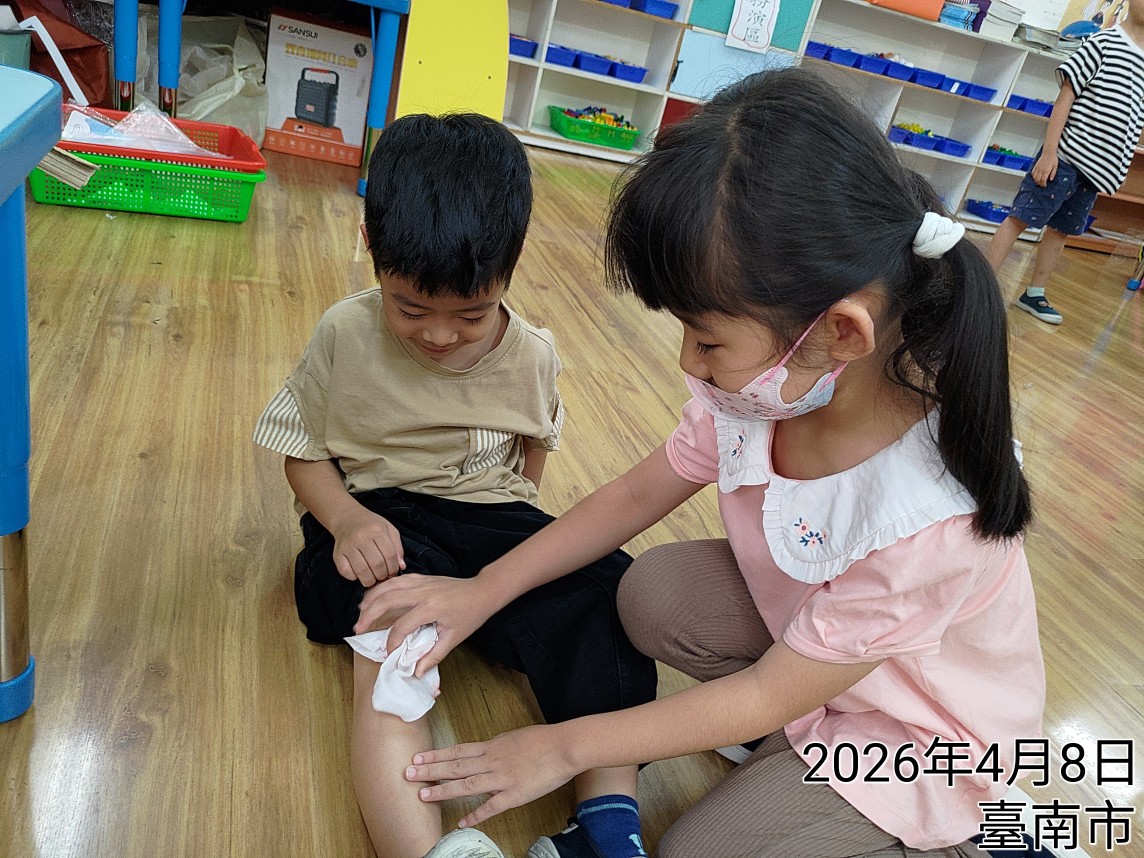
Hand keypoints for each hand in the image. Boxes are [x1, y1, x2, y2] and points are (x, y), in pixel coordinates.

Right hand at [330, 507, 404, 586]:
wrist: (348, 518)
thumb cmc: (372, 525)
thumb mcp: (389, 530)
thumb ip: (397, 547)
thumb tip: (401, 566)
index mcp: (377, 530)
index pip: (389, 556)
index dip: (393, 568)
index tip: (392, 572)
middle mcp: (361, 537)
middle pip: (376, 565)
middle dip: (382, 576)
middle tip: (383, 576)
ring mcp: (348, 546)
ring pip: (362, 571)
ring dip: (370, 580)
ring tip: (373, 578)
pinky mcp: (337, 553)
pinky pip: (346, 572)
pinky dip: (354, 577)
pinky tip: (359, 574)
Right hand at [354, 574, 501, 671]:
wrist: (483, 591)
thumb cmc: (470, 615)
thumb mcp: (454, 638)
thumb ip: (434, 655)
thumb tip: (416, 672)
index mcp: (431, 608)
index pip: (402, 626)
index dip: (392, 642)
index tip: (388, 653)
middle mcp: (423, 592)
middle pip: (387, 600)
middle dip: (369, 614)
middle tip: (358, 628)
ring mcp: (421, 582)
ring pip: (389, 586)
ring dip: (372, 598)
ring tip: (360, 612)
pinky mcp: (422, 578)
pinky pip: (397, 580)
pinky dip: (383, 587)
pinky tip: (376, 596)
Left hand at [405, 725, 577, 827]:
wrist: (564, 746)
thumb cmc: (543, 740)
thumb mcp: (513, 737)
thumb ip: (496, 747)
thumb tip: (483, 752)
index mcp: (491, 746)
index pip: (457, 751)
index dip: (436, 755)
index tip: (418, 757)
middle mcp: (491, 761)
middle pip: (455, 766)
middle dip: (430, 770)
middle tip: (408, 773)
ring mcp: (501, 778)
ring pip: (466, 785)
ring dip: (443, 790)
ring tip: (424, 795)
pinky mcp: (514, 794)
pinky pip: (491, 807)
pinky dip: (475, 815)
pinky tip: (461, 822)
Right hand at [1031, 151, 1057, 186]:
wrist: (1048, 152)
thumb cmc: (1052, 158)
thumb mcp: (1055, 166)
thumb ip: (1053, 173)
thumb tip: (1051, 179)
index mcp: (1046, 171)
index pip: (1043, 180)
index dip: (1043, 184)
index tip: (1044, 185)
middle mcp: (1041, 170)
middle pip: (1038, 180)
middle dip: (1039, 183)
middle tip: (1041, 184)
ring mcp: (1037, 168)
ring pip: (1034, 177)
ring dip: (1036, 181)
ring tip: (1038, 181)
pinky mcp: (1035, 166)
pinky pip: (1032, 173)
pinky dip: (1033, 176)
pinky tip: (1035, 177)